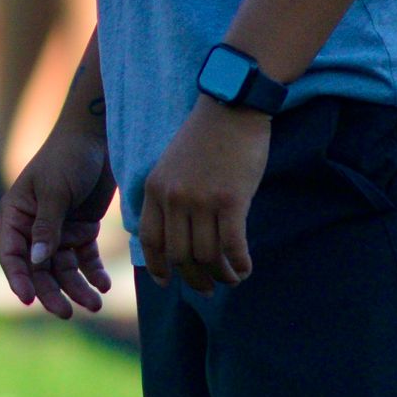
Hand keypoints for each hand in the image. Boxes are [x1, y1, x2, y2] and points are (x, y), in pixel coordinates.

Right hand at [0, 104, 116, 316]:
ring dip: (77, 287)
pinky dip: (93, 273)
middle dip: (52, 292)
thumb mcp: (54, 190)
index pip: (11, 255)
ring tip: (94, 304)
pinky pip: (85, 259)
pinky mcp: (81, 231)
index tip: (28, 300)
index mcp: (16, 215)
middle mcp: (34, 228)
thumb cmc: (68, 157)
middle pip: (39, 269)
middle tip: (67, 314)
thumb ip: (47, 226)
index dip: (18, 279)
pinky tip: (103, 285)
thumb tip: (36, 261)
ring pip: (64, 269)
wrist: (99, 138)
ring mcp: (58, 231)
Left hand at [138, 99, 273, 291]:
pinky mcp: (231, 200)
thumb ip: (168, 195)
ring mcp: (201, 201)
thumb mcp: (172, 164)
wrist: (231, 106)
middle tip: (206, 290)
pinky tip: (246, 269)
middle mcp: (173, 198)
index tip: (168, 282)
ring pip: (207, 255)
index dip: (159, 267)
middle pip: (180, 255)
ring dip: (221, 275)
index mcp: (154, 189)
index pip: (150, 240)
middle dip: (194, 279)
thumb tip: (177, 234)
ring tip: (231, 279)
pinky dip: (239, 264)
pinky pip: (232, 246)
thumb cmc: (206, 136)